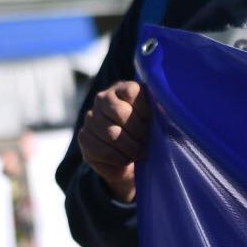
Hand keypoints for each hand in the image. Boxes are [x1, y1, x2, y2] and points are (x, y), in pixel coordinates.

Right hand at [77, 80, 150, 203]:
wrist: (132, 159)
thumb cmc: (148, 133)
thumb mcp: (157, 119)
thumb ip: (159, 111)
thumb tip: (162, 111)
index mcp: (122, 88)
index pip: (130, 92)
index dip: (144, 110)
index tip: (153, 123)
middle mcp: (103, 98)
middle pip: (120, 113)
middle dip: (138, 132)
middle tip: (147, 142)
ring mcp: (90, 118)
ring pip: (111, 133)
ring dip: (130, 147)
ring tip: (140, 152)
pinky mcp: (84, 137)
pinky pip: (102, 149)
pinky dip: (119, 158)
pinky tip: (127, 158)